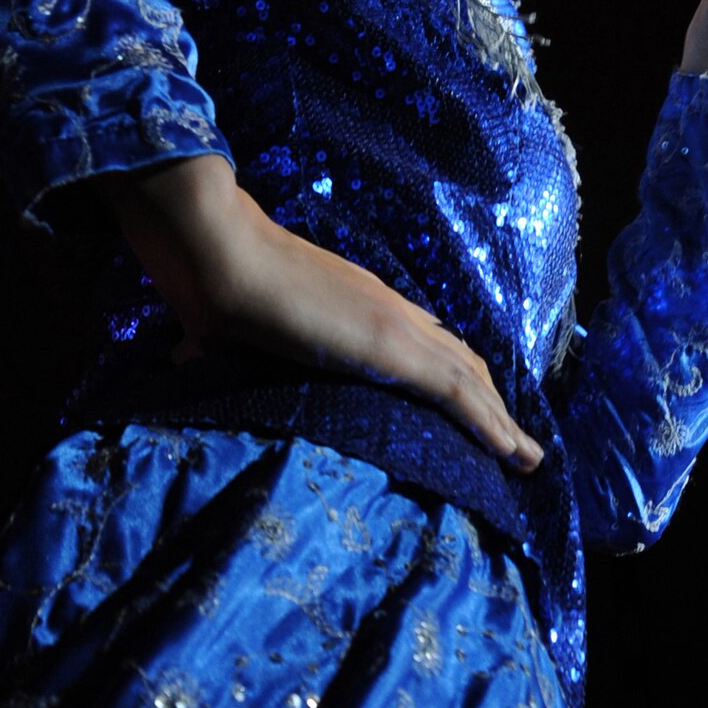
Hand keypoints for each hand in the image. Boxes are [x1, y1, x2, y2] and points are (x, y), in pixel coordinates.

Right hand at [101, 156, 544, 471]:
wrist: (216, 251)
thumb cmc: (212, 279)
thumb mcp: (223, 320)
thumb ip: (216, 340)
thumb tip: (181, 355)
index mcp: (354, 300)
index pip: (419, 339)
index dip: (448, 371)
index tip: (467, 403)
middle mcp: (386, 307)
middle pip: (458, 357)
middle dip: (489, 400)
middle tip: (513, 440)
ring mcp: (394, 325)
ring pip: (470, 377)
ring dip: (502, 420)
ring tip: (526, 457)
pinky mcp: (393, 348)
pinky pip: (458, 391)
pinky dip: (490, 423)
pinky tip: (512, 451)